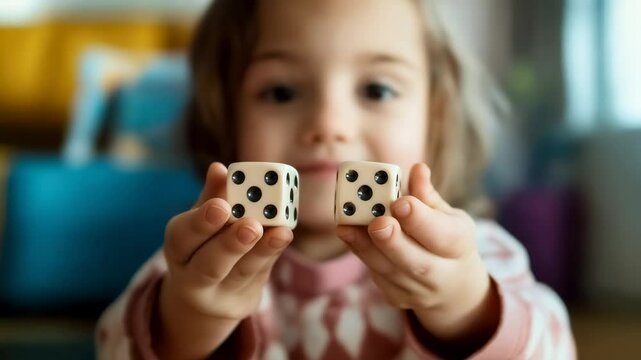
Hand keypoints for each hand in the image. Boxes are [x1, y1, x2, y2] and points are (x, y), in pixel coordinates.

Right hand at [155, 162, 292, 357]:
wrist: (206, 297)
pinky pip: (260, 276)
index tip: (222, 205)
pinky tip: (284, 236)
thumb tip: (219, 168)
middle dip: (232, 243)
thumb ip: (212, 195)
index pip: (182, 238)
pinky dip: (273, 254)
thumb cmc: (202, 245)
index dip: (201, 222)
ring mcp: (220, 295)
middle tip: (252, 225)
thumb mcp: (200, 222)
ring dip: (263, 251)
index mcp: (178, 250)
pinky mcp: (244, 302)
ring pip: (241, 273)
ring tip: (280, 232)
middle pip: (210, 264)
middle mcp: (192, 278)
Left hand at [336, 163, 498, 344]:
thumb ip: (427, 195)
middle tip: (376, 221)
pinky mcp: (396, 297)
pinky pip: (376, 275)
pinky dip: (360, 252)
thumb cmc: (446, 237)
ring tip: (346, 224)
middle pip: (417, 263)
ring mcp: (419, 291)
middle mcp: (443, 274)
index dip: (420, 220)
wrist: (452, 286)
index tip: (400, 201)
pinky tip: (347, 233)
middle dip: (393, 241)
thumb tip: (418, 169)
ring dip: (365, 246)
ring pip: (389, 271)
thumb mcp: (446, 214)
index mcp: (460, 245)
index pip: (444, 236)